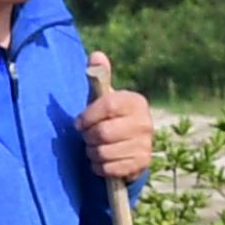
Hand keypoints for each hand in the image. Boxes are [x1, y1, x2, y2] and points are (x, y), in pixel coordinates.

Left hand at [78, 56, 153, 185]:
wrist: (128, 146)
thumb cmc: (110, 118)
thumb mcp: (103, 97)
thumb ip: (98, 76)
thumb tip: (96, 55)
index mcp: (136, 102)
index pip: (108, 105)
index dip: (88, 116)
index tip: (78, 123)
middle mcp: (146, 122)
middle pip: (104, 133)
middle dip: (88, 137)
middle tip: (87, 137)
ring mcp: (146, 145)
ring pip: (104, 152)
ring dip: (92, 153)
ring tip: (93, 148)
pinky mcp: (141, 164)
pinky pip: (109, 168)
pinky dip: (98, 166)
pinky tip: (101, 160)